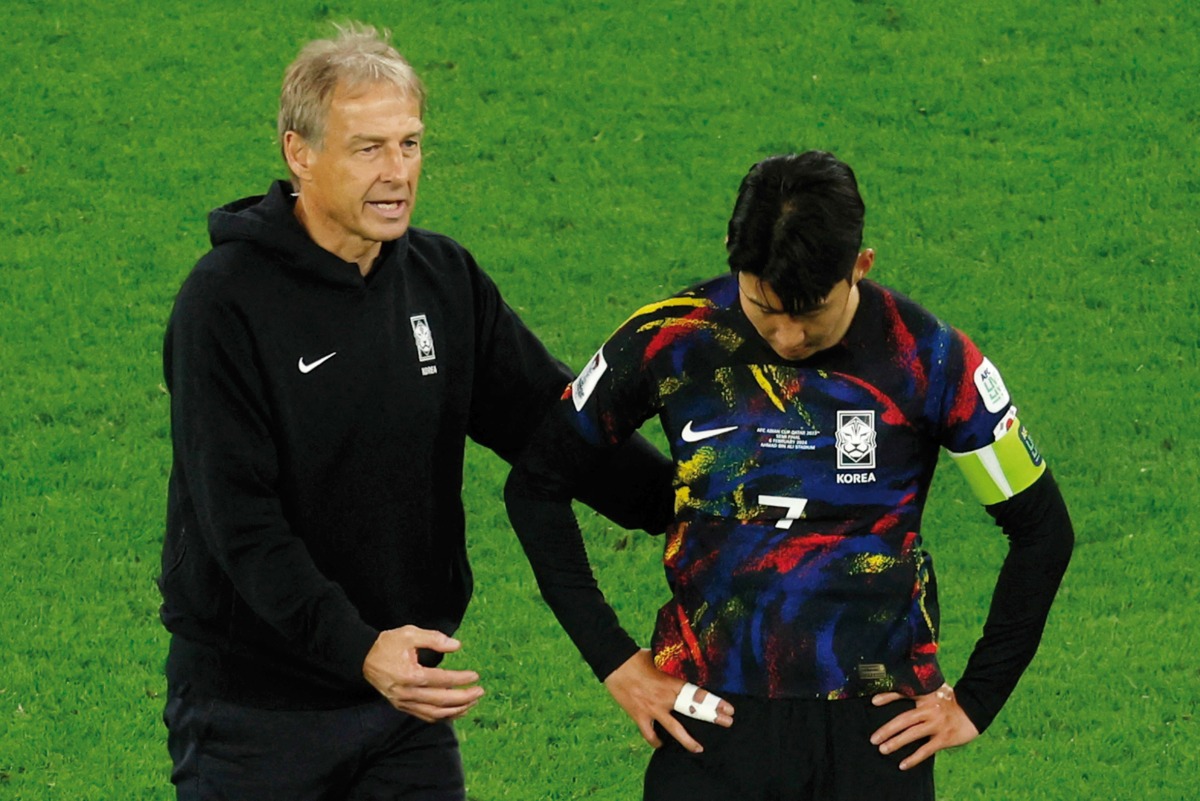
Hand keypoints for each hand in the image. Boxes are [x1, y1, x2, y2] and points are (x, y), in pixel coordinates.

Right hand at [363, 625, 484, 721]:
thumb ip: (434, 638)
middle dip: (463, 698)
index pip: (441, 680)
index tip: (475, 676)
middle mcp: (407, 693)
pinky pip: (426, 716)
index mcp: (409, 675)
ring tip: (472, 702)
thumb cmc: (388, 644)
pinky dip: (443, 716)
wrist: (364, 658)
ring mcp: (403, 703)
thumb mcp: (409, 634)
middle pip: (441, 701)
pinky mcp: (402, 707)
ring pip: (435, 713)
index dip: (460, 679)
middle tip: (480, 691)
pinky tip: (456, 711)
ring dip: (456, 710)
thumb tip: (457, 646)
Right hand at [603, 649, 733, 752]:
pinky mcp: (639, 716)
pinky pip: (650, 734)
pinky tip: (661, 744)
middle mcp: (665, 698)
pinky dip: (656, 740)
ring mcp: (652, 709)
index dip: (715, 702)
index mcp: (672, 682)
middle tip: (728, 722)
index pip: (698, 695)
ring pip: (674, 730)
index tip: (729, 708)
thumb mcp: (660, 659)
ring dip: (688, 741)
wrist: (614, 662)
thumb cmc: (637, 657)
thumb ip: (673, 668)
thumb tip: (685, 667)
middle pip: (693, 711)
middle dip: (712, 718)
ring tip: (699, 749)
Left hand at [870, 683, 979, 769]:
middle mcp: (930, 709)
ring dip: (896, 743)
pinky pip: (926, 750)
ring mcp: (938, 724)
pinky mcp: (945, 738)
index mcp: (926, 694)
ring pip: (913, 734)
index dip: (888, 696)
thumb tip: (896, 691)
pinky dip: (914, 758)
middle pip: (904, 719)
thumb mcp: (934, 690)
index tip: (873, 702)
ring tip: (882, 749)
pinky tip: (902, 765)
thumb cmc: (949, 700)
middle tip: (873, 739)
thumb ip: (918, 691)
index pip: (904, 693)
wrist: (974, 710)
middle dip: (887, 729)